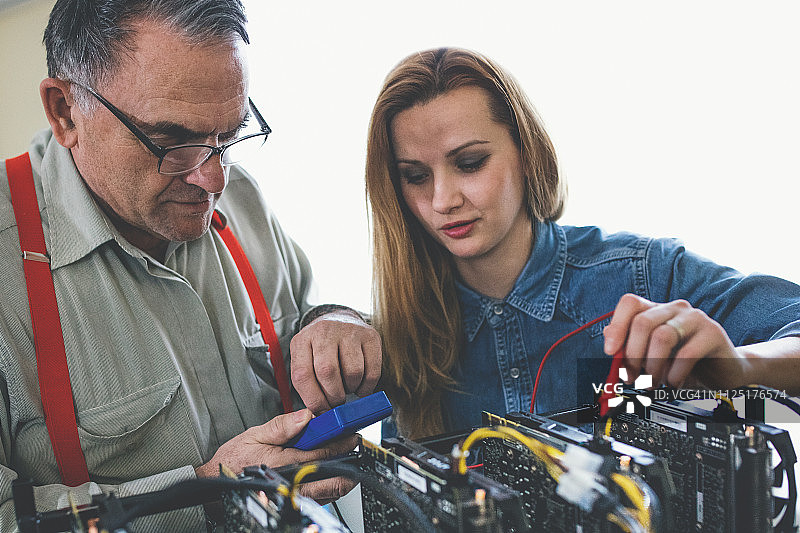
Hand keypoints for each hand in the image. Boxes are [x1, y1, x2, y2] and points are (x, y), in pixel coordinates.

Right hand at [195, 408, 357, 501]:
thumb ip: (282, 426)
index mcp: (286, 462)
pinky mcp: (295, 503)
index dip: (342, 442)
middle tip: (354, 448)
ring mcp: (296, 496)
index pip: (323, 452)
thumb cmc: (235, 462)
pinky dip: (330, 485)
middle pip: (335, 479)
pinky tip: (329, 472)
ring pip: (330, 492)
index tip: (352, 434)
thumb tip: (305, 416)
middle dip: (350, 463)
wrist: (218, 486)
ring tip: (345, 457)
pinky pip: (320, 498)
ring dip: (342, 475)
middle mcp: (294, 483)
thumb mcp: (254, 435)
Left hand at [290, 310, 381, 412]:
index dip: (313, 400)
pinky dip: (367, 386)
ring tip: (347, 387)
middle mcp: (324, 331)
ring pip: (353, 372)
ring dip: (351, 389)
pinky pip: (373, 371)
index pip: (302, 375)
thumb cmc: (320, 349)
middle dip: (334, 396)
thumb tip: (320, 415)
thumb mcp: (305, 360)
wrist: (339, 320)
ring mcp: (349, 331)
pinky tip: (360, 384)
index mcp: (302, 340)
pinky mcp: (370, 336)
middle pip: (327, 372)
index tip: (321, 411)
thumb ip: (308, 385)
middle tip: (336, 401)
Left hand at [603, 294, 749, 388]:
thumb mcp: (652, 356)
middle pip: (643, 322)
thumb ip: (630, 347)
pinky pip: (687, 353)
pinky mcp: (713, 333)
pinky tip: (673, 383)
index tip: (610, 352)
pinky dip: (674, 373)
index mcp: (657, 310)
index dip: (616, 326)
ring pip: (663, 336)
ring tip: (652, 383)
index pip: (630, 303)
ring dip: (652, 366)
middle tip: (632, 378)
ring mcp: (695, 318)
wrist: (723, 371)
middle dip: (632, 356)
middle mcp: (675, 308)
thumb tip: (609, 345)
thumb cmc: (684, 363)